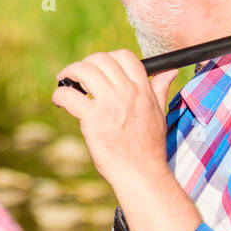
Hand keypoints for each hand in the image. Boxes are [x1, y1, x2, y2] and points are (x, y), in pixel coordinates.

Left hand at [51, 50, 178, 194]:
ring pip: (84, 71)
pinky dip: (60, 94)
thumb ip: (160, 89)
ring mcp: (110, 105)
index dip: (108, 58)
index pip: (124, 56)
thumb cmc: (149, 148)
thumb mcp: (159, 113)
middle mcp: (127, 93)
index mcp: (142, 90)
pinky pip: (70, 96)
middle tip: (78, 77)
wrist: (142, 173)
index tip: (99, 70)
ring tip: (65, 83)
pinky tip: (59, 100)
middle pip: (101, 59)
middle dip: (85, 64)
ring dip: (70, 73)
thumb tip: (170, 71)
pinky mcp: (93, 119)